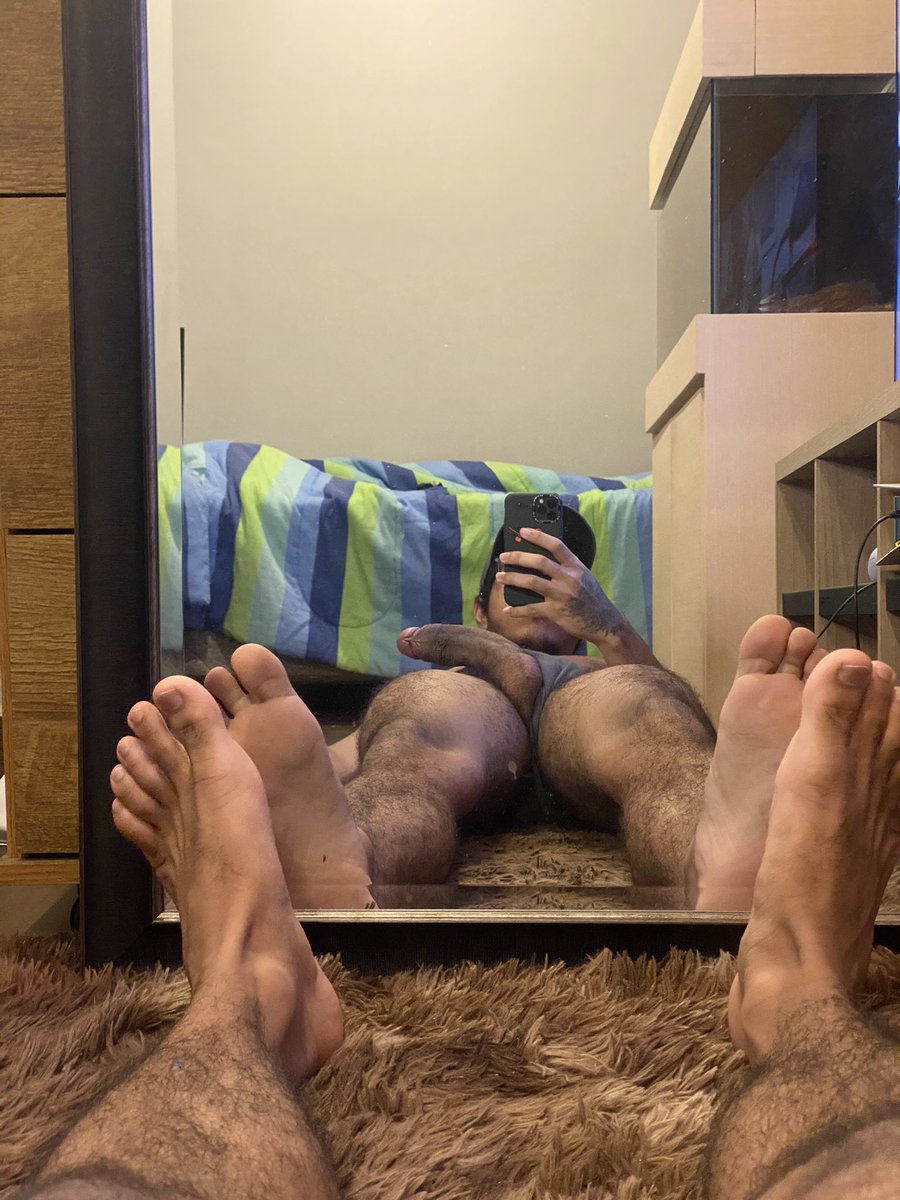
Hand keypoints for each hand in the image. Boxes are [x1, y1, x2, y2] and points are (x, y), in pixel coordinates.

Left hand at [496, 526, 625, 645]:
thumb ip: (567, 568)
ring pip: (531, 582)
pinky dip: (517, 610)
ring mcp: (561, 594)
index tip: (523, 531)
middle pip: (539, 561)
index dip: (538, 536)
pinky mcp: (556, 611)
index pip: (556, 545)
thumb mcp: (584, 577)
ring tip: (499, 576)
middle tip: (504, 556)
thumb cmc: (592, 599)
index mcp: (576, 567)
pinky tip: (507, 610)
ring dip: (512, 578)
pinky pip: (531, 608)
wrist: (604, 623)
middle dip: (517, 557)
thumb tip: (543, 560)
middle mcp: (569, 578)